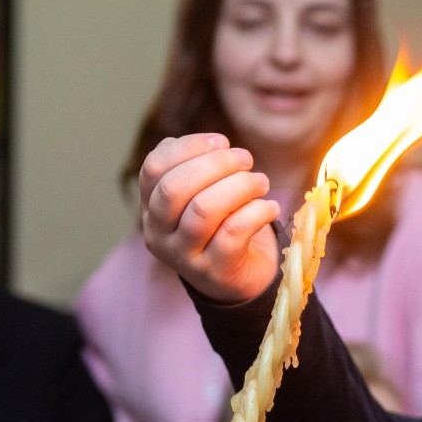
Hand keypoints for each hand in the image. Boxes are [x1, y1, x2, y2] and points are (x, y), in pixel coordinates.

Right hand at [139, 132, 282, 304]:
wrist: (238, 280)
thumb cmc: (220, 226)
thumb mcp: (200, 195)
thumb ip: (196, 166)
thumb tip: (214, 145)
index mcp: (150, 207)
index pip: (154, 167)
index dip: (189, 146)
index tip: (222, 141)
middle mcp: (159, 234)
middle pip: (174, 188)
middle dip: (216, 164)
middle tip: (246, 160)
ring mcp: (184, 257)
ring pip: (204, 209)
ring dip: (240, 186)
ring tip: (261, 182)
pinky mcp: (214, 272)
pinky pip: (233, 233)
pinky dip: (257, 212)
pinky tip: (271, 207)